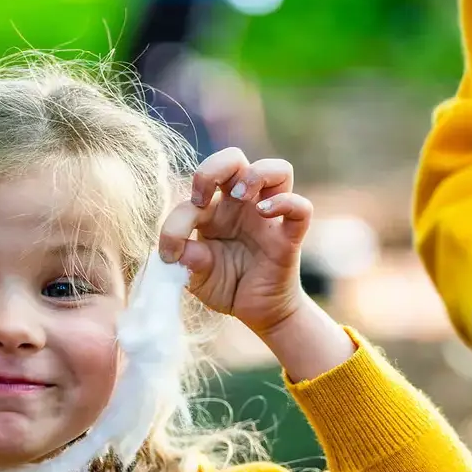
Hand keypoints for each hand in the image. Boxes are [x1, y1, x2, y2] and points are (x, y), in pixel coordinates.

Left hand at [160, 148, 311, 335]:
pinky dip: (286, 202)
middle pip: (235, 159)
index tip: (170, 251)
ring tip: (240, 196)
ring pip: (278, 169)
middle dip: (215, 166)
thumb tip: (179, 249)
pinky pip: (301, 208)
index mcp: (214, 211)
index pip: (194, 196)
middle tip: (203, 198)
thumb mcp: (196, 278)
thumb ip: (187, 262)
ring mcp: (268, 218)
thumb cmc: (226, 286)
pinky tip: (264, 212)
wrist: (258, 313)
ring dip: (255, 174)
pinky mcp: (289, 237)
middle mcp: (242, 206)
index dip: (177, 218)